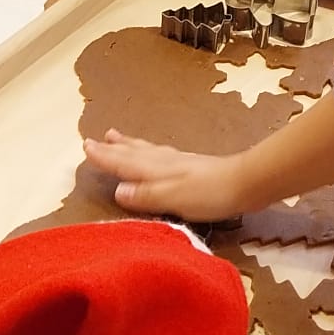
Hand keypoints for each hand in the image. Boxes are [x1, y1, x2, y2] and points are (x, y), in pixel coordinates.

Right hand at [83, 130, 246, 223]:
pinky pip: (160, 154)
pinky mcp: (192, 166)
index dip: (105, 157)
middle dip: (113, 148)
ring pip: (146, 151)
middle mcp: (164, 162)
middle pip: (133, 153)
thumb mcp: (174, 197)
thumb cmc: (210, 193)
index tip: (85, 147)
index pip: (125, 164)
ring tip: (116, 136)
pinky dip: (148, 151)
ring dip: (129, 145)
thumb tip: (116, 191)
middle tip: (93, 139)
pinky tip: (155, 153)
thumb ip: (146, 195)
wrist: (247, 182)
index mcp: (156, 170)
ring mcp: (179, 162)